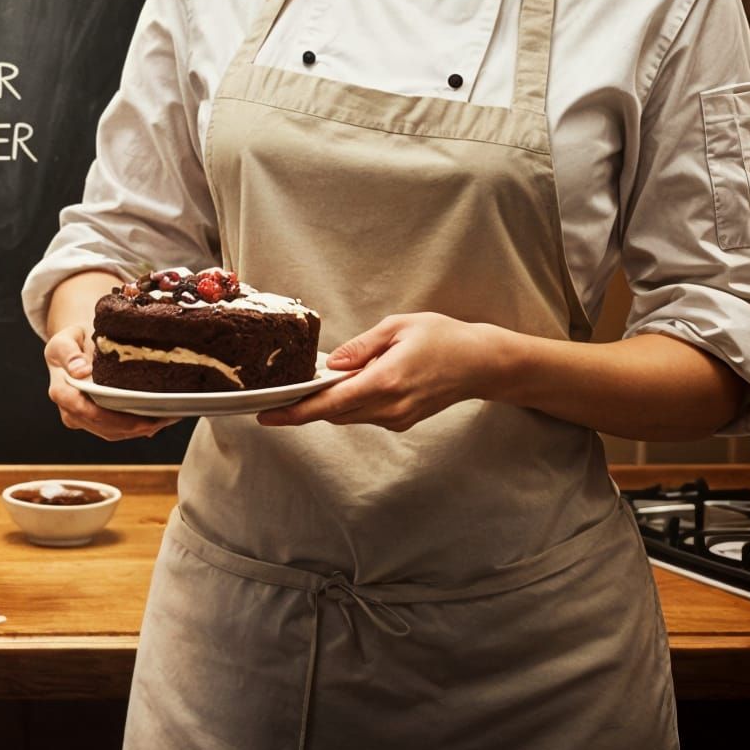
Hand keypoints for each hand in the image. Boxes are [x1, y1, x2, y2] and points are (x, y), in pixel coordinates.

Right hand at [45, 322, 178, 441]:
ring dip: (138, 430)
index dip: (112, 416)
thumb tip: (80, 370)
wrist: (72, 349)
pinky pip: (116, 431)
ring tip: (164, 419)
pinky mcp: (95, 422)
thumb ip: (68, 353)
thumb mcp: (64, 339)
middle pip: (103, 425)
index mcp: (61, 391)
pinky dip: (136, 428)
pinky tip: (156, 421)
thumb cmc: (71, 342)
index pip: (85, 409)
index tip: (137, 414)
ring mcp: (82, 420)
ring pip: (112, 432)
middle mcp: (69, 411)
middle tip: (161, 418)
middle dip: (133, 426)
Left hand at [256, 313, 493, 431]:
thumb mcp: (397, 327)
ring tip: (313, 382)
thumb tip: (329, 365)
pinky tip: (349, 383)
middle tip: (280, 391)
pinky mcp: (403, 421)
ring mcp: (398, 419)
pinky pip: (365, 414)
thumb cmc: (443, 337)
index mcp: (385, 382)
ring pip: (349, 415)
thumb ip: (360, 348)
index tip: (268, 416)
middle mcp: (390, 407)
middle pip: (334, 414)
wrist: (482, 363)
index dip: (295, 412)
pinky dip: (350, 402)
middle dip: (306, 406)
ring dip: (329, 403)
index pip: (330, 404)